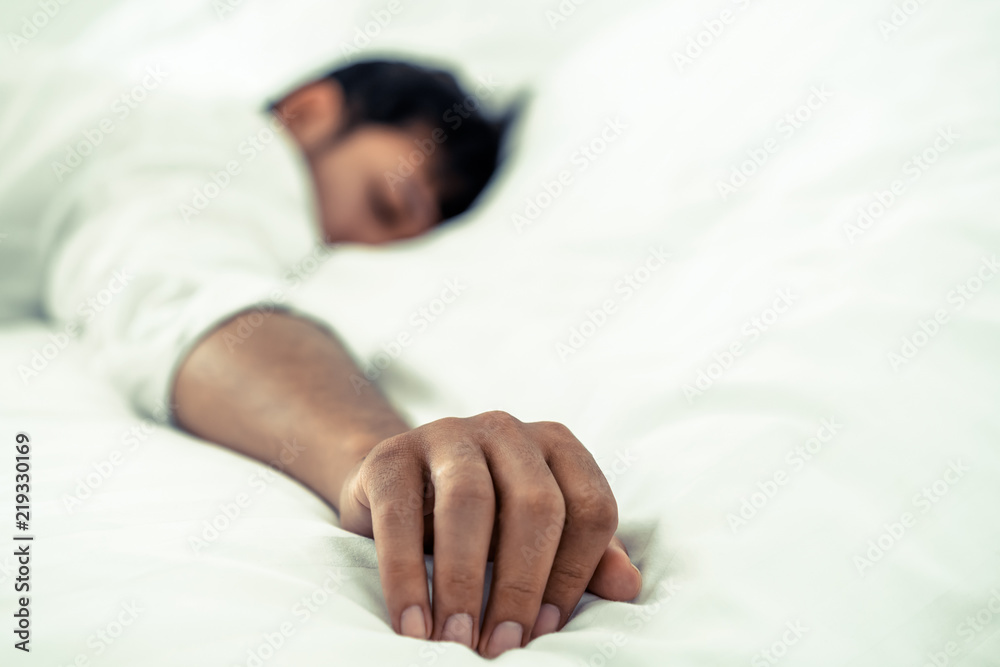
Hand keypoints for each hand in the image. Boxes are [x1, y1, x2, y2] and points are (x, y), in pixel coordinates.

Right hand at [337, 411, 641, 657]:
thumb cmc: (484, 524)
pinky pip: (401, 515)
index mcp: (558, 446)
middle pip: (535, 503)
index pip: (590, 507)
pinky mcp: (392, 454)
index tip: (545, 632)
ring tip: (456, 642)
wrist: (395, 491)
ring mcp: (448, 434)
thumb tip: (629, 585)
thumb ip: (584, 559)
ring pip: (470, 501)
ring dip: (464, 582)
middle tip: (501, 647)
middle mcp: (509, 431)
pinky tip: (413, 624)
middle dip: (521, 585)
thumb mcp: (538, 540)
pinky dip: (407, 577)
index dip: (573, 576)